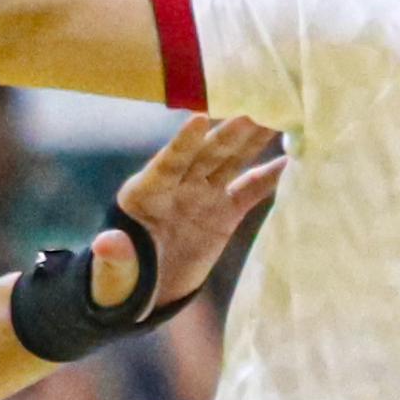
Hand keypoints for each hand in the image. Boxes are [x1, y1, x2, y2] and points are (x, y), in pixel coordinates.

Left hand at [93, 116, 285, 319]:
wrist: (143, 290)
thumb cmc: (119, 279)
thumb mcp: (112, 273)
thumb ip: (114, 257)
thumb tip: (106, 245)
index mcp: (146, 193)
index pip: (168, 163)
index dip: (183, 143)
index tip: (200, 119)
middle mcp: (178, 186)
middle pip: (206, 155)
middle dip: (229, 134)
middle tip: (254, 109)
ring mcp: (203, 196)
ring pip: (231, 161)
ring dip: (253, 140)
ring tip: (278, 115)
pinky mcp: (224, 213)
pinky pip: (250, 190)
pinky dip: (270, 176)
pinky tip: (292, 159)